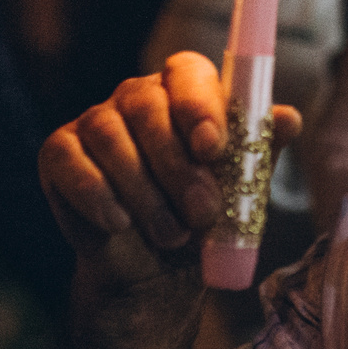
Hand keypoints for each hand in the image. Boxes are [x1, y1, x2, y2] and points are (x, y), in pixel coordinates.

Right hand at [38, 51, 303, 292]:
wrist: (155, 276)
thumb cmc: (202, 222)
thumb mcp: (240, 191)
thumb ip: (259, 151)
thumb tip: (289, 118)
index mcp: (185, 95)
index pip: (188, 71)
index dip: (199, 104)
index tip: (214, 148)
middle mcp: (137, 98)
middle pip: (147, 104)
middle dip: (177, 164)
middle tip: (203, 211)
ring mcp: (94, 122)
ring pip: (111, 136)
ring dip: (146, 192)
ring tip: (173, 234)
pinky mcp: (58, 153)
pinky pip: (70, 161)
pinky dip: (99, 197)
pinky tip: (121, 225)